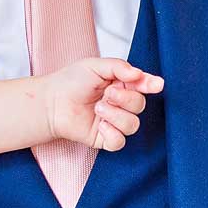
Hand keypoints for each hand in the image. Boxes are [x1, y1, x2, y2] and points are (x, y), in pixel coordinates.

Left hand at [42, 59, 163, 151]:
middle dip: (125, 99)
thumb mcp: (94, 65)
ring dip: (116, 116)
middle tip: (107, 94)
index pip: (143, 85)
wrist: (51, 102)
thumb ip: (118, 67)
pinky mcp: (105, 138)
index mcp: (121, 84)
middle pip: (140, 105)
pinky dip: (112, 133)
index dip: (151, 85)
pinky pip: (120, 142)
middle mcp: (120, 104)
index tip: (155, 84)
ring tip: (98, 108)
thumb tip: (138, 74)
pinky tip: (100, 126)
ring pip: (133, 125)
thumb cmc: (70, 82)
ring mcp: (114, 122)